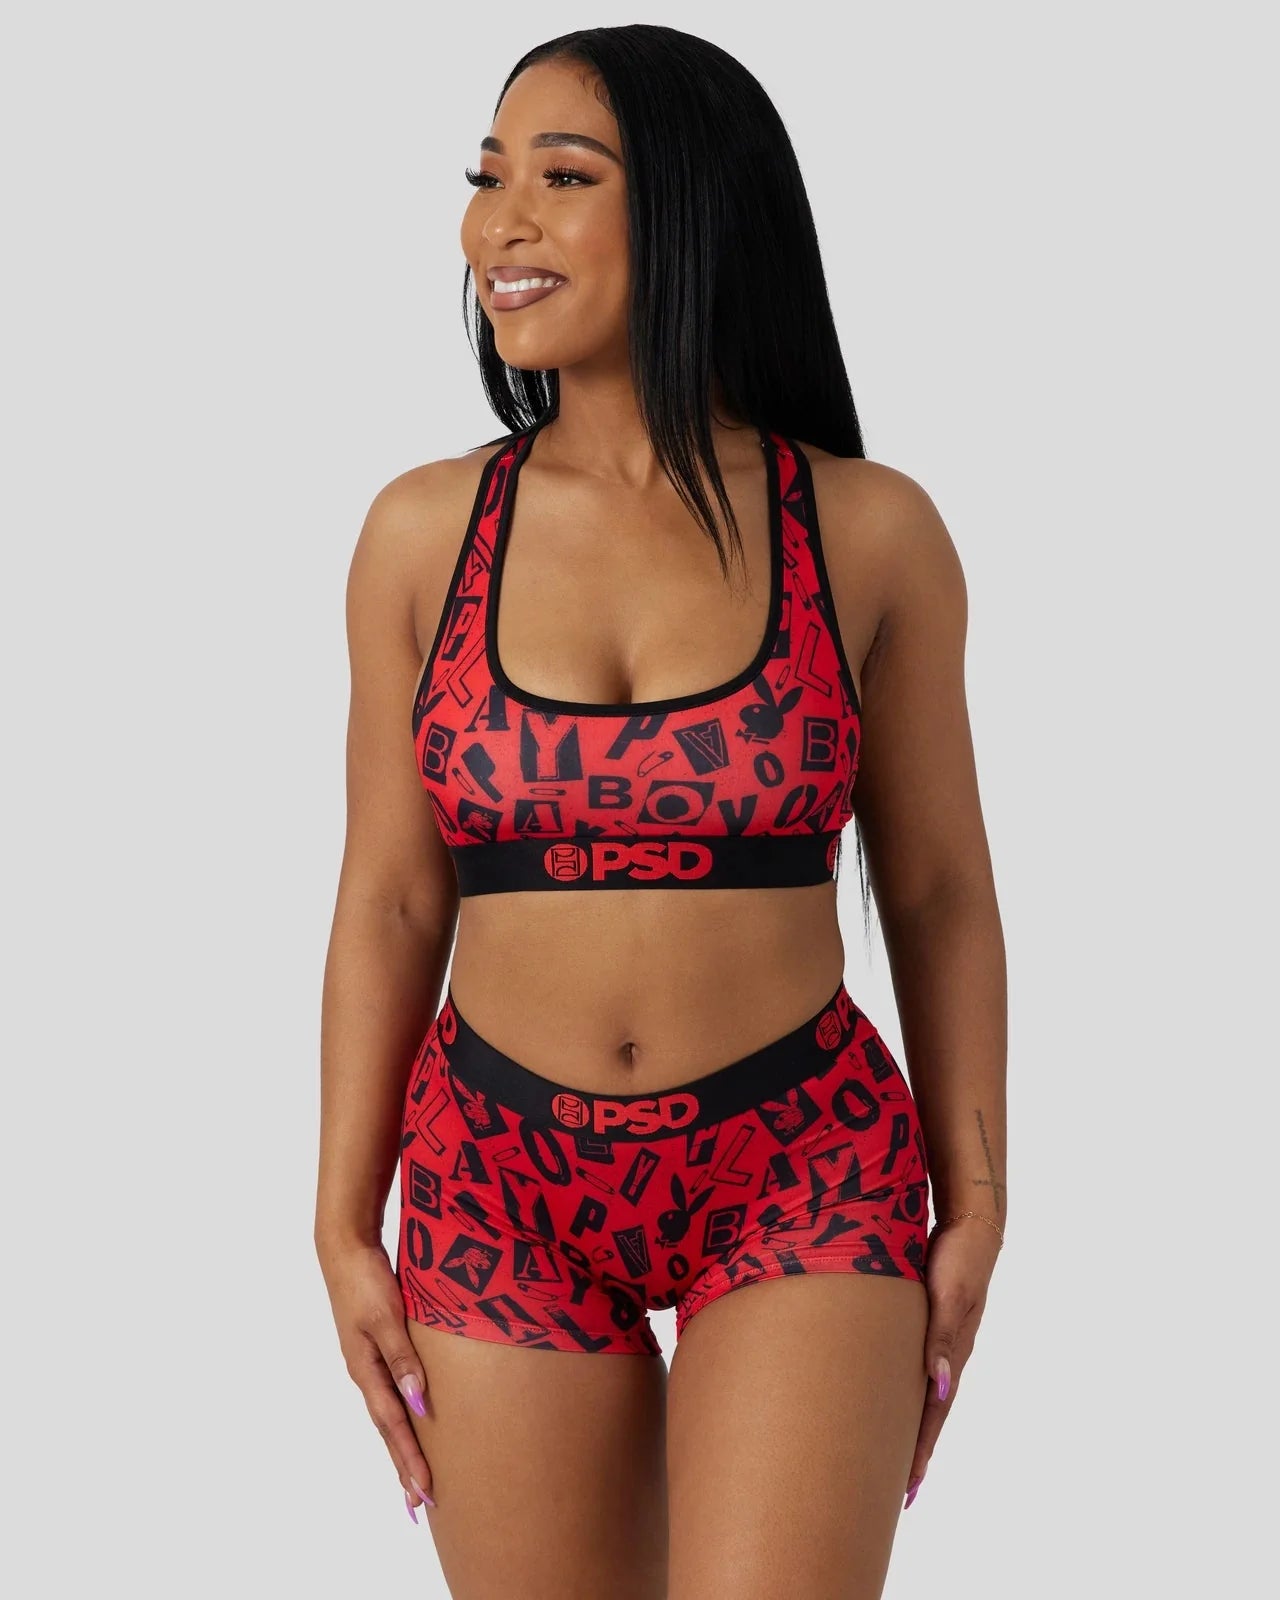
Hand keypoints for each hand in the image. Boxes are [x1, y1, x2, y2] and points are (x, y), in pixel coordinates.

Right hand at [317, 1237, 436, 1517]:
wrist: (345, 1248)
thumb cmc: (366, 1279)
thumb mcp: (386, 1317)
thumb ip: (403, 1358)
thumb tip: (419, 1405)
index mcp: (365, 1370)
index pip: (392, 1425)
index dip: (409, 1460)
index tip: (425, 1494)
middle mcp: (365, 1372)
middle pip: (387, 1429)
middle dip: (403, 1468)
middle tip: (420, 1507)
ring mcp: (368, 1361)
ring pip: (388, 1414)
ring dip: (402, 1447)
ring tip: (414, 1480)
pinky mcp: (375, 1346)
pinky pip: (391, 1391)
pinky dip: (401, 1417)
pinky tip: (411, 1422)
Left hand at [904, 1215, 1001, 1508]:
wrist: (973, 1225)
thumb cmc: (960, 1256)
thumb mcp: (952, 1295)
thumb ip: (944, 1337)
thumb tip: (939, 1388)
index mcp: (954, 1354)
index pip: (934, 1415)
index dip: (920, 1451)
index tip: (907, 1489)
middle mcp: (948, 1354)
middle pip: (930, 1414)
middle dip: (915, 1452)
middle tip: (899, 1493)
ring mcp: (941, 1339)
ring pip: (923, 1393)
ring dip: (910, 1425)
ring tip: (893, 1455)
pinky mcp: (930, 1322)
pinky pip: (916, 1366)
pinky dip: (905, 1391)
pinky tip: (892, 1395)